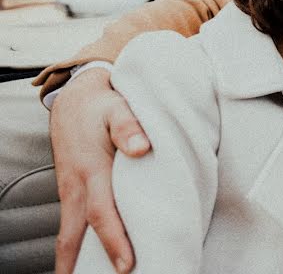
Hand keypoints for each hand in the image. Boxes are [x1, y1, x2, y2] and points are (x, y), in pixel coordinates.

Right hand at [50, 67, 150, 273]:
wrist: (75, 98)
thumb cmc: (103, 105)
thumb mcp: (118, 108)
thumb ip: (130, 126)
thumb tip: (141, 148)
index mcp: (92, 170)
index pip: (103, 213)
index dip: (115, 240)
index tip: (127, 264)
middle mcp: (77, 186)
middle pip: (77, 235)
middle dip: (85, 265)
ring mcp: (70, 192)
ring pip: (69, 235)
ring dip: (76, 261)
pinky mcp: (71, 192)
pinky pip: (71, 226)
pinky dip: (75, 248)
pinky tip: (87, 261)